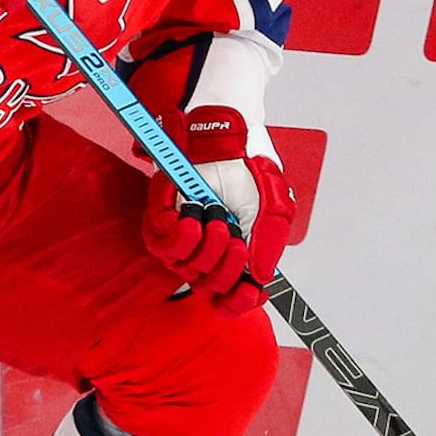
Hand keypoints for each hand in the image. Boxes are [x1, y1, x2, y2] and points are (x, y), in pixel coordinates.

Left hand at [141, 106, 293, 316]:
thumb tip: (260, 278)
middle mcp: (205, 250)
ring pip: (187, 268)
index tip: (248, 292)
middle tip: (235, 235)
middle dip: (227, 264)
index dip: (237, 302)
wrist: (227, 133)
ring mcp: (182, 236)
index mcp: (232, 253)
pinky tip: (194, 216)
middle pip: (209, 287)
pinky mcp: (161, 217)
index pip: (228, 298)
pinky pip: (164, 243)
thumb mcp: (273, 208)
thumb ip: (269, 243)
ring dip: (207, 245)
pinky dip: (182, 234)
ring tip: (217, 216)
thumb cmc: (247, 169)